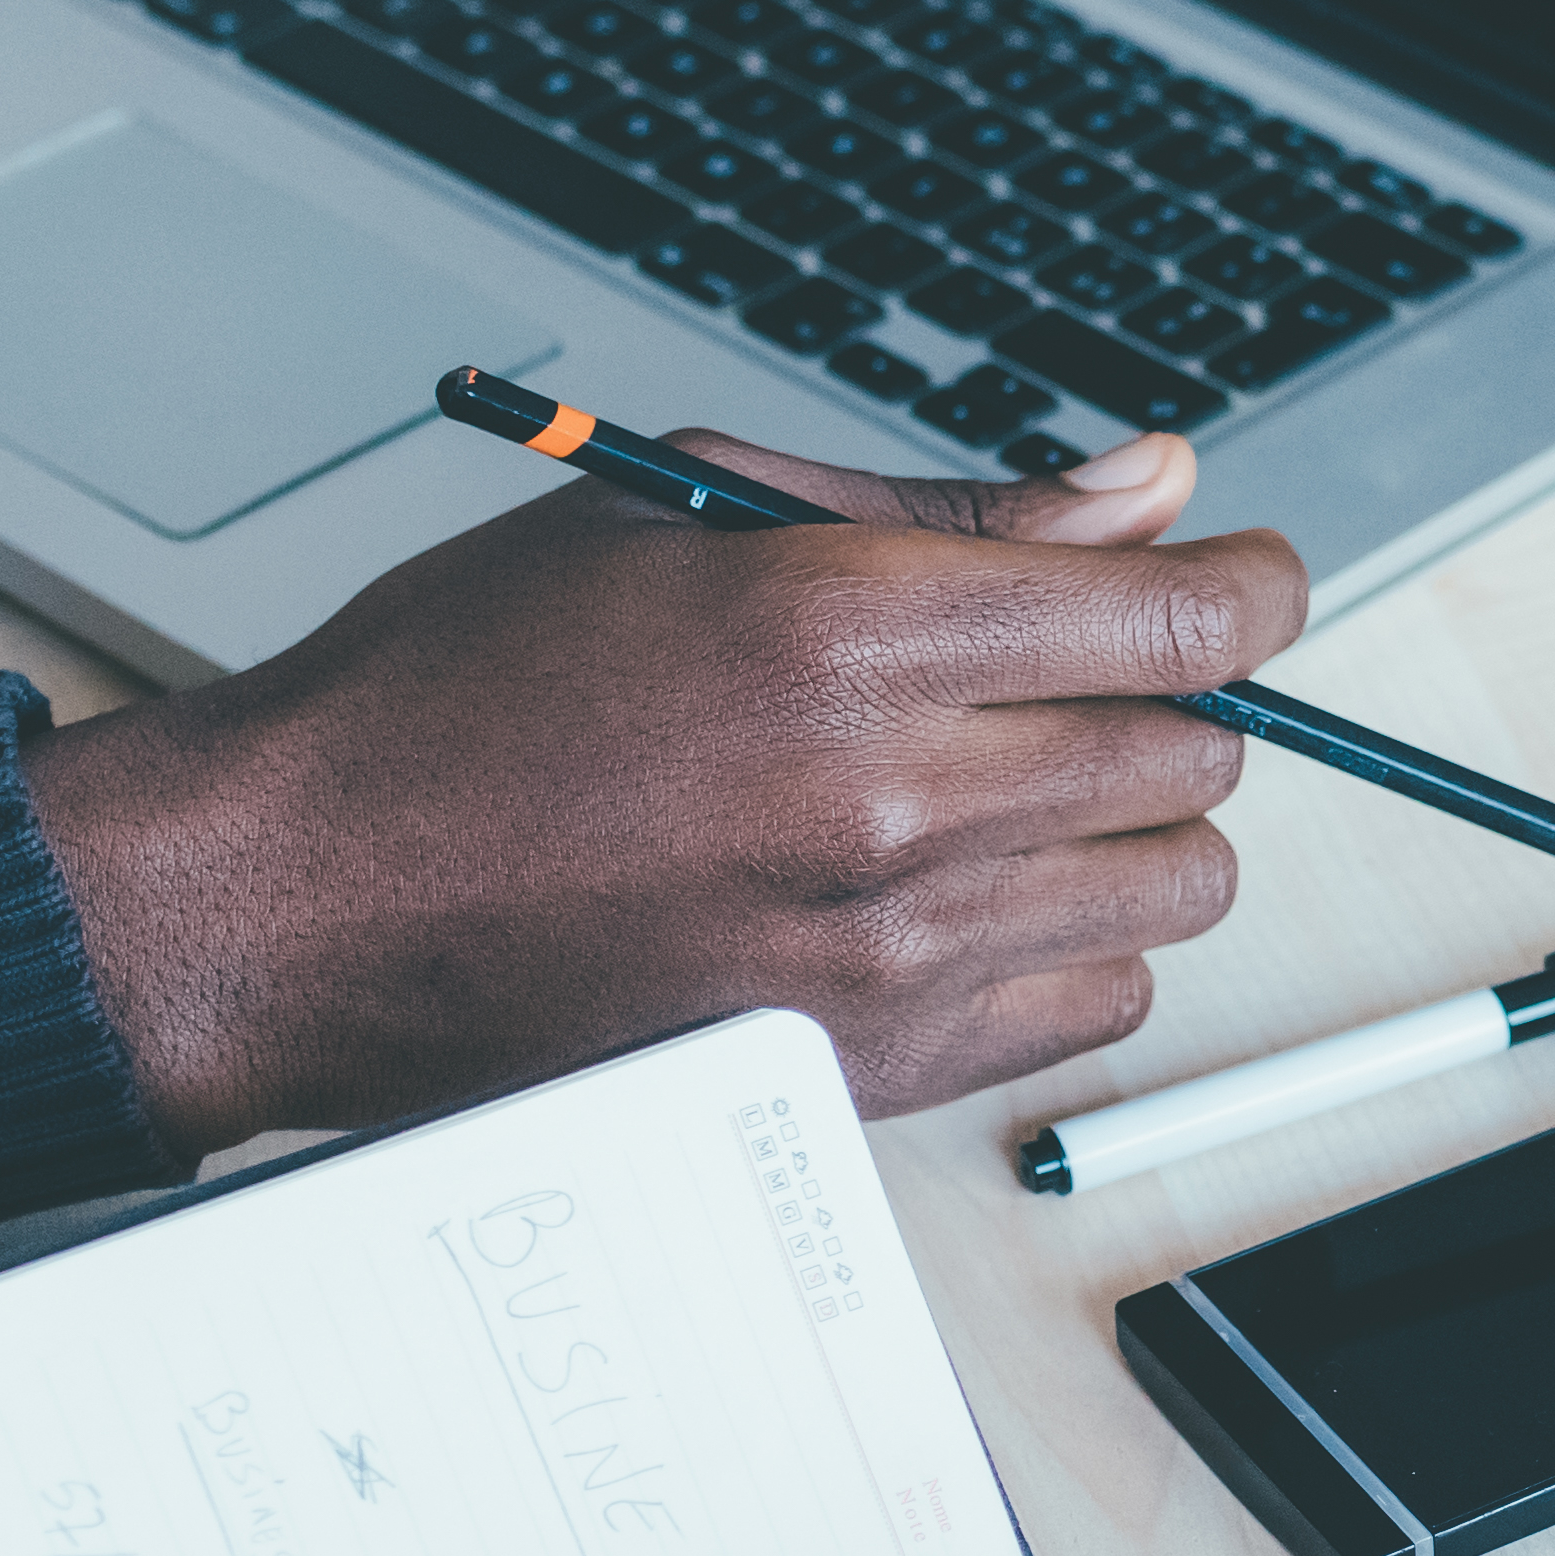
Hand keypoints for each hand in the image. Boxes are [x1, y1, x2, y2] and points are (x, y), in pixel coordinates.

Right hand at [11, 424, 1301, 1147]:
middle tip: (1082, 674)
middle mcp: (884, 801)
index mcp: (840, 632)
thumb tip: (1149, 489)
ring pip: (1170, 888)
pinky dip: (1073, 942)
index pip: (1177, 621)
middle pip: (1192, 754)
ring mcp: (882, 953)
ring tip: (1012, 786)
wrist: (304, 896)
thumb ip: (949, 514)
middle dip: (1171, 699)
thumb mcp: (691, 523)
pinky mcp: (867, 1067)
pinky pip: (1095, 1003)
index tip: (1250, 579)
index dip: (1250, 588)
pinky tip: (970, 891)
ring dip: (1130, 827)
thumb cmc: (465, 694)